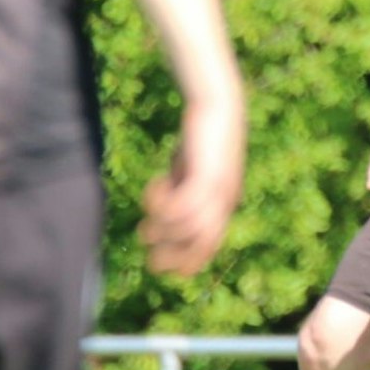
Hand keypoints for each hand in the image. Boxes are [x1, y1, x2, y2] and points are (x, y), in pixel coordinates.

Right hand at [139, 101, 245, 276]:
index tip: (164, 266)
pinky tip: (155, 186)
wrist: (217, 103)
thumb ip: (179, 191)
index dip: (189, 260)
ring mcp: (217, 189)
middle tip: (151, 262)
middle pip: (204, 243)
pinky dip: (163, 204)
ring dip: (164, 231)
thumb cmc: (200, 137)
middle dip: (176, 257)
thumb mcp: (188, 171)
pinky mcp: (206, 175)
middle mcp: (224, 201)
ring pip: (191, 228)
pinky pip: (182, 205)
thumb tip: (163, 214)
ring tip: (146, 228)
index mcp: (222, 204)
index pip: (210, 244)